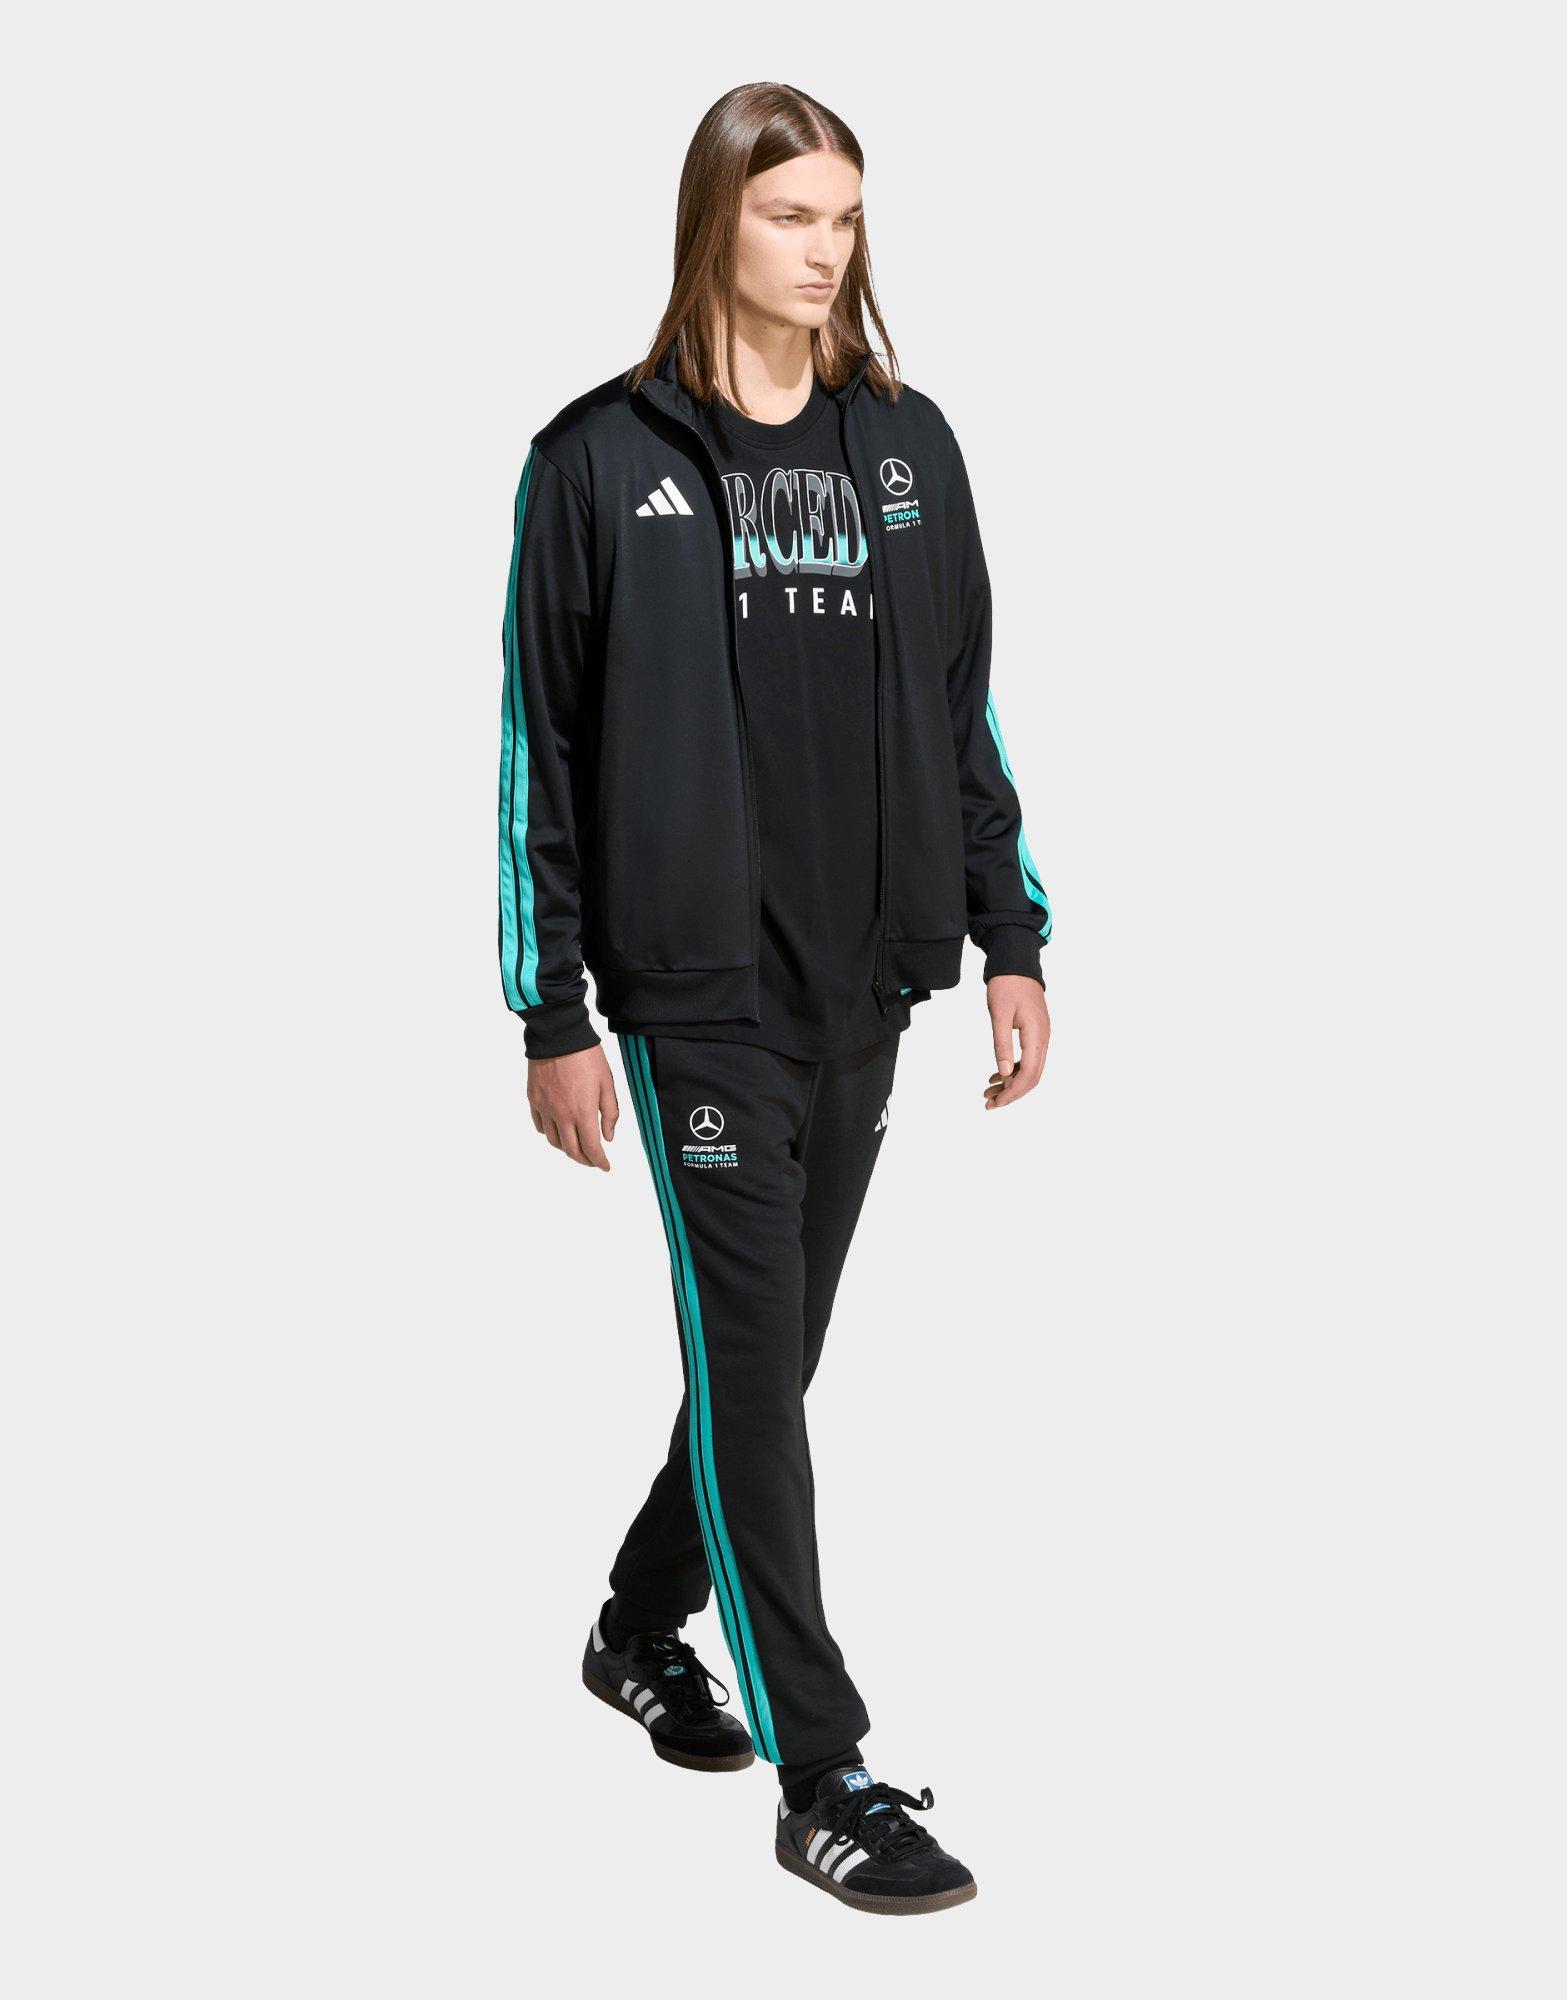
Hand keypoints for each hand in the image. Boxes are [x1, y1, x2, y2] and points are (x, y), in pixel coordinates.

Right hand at [528, 1043, 618, 1168]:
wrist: (559, 1036)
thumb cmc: (587, 1057)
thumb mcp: (607, 1083)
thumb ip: (610, 1112)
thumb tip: (609, 1137)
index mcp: (583, 1112)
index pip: (591, 1148)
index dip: (599, 1162)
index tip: (605, 1166)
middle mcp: (562, 1115)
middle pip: (571, 1150)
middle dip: (584, 1160)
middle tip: (593, 1160)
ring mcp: (545, 1108)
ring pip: (554, 1141)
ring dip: (567, 1148)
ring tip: (576, 1145)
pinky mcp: (534, 1100)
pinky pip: (540, 1126)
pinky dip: (550, 1133)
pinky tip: (558, 1129)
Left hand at [984, 976, 1049, 1110]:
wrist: (1017, 963)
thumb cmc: (1006, 985)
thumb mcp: (999, 1014)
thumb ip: (1002, 1044)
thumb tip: (1004, 1073)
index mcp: (1036, 1034)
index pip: (1029, 1074)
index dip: (1012, 1092)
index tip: (994, 1103)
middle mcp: (1043, 1038)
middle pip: (1032, 1077)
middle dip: (1012, 1093)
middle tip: (989, 1103)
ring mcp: (1041, 1036)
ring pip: (1030, 1070)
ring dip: (1011, 1084)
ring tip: (989, 1093)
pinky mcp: (1035, 1033)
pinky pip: (1028, 1059)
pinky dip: (1013, 1071)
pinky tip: (997, 1076)